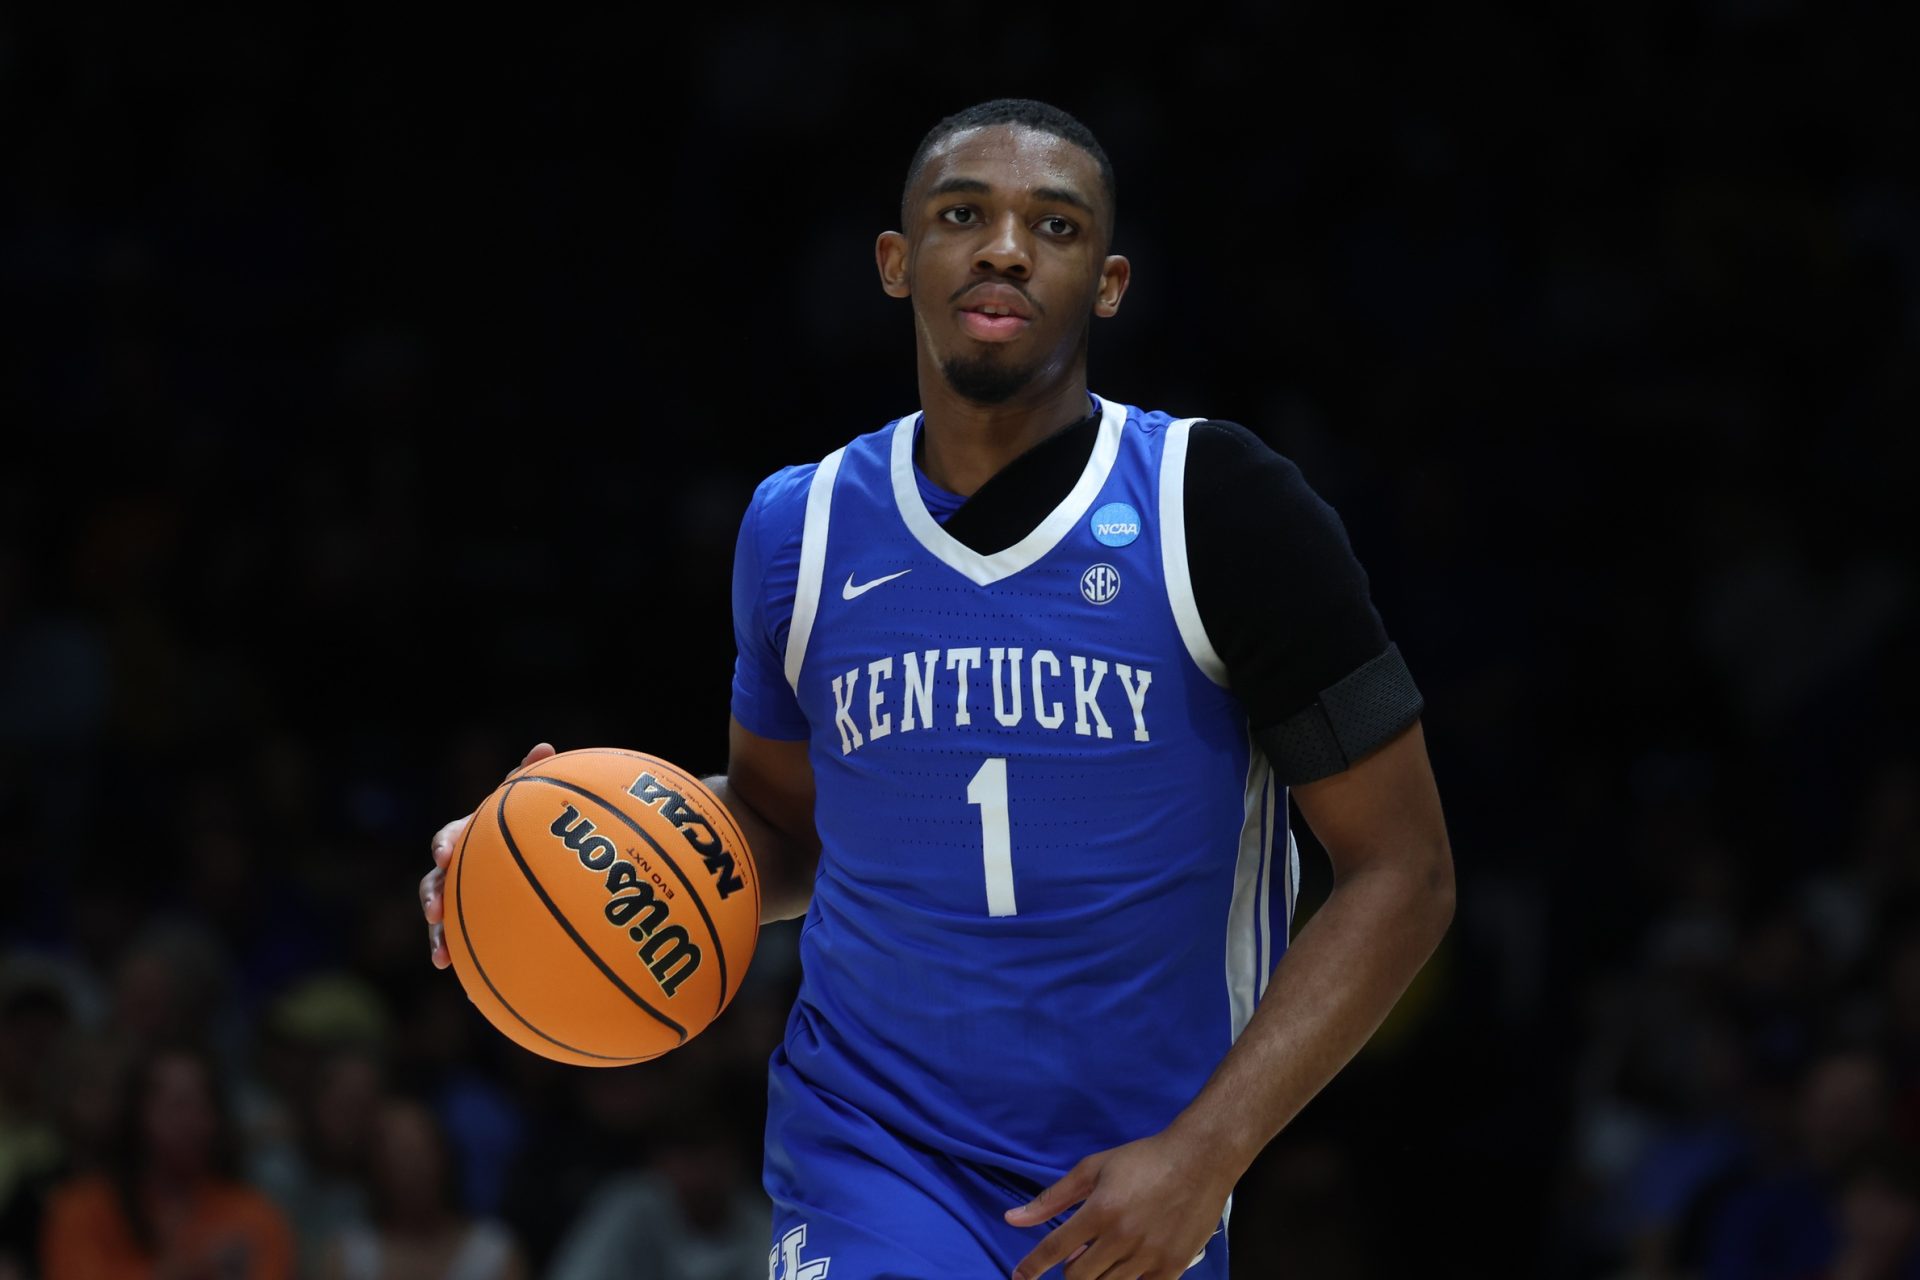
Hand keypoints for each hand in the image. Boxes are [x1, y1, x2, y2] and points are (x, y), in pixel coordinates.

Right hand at [421, 742, 555, 967]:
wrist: (535, 856)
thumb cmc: (529, 822)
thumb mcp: (530, 802)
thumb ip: (531, 778)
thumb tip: (544, 746)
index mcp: (468, 837)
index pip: (449, 838)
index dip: (445, 846)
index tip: (446, 854)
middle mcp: (459, 868)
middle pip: (435, 883)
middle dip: (431, 897)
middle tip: (435, 911)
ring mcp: (463, 898)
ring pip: (444, 919)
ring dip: (439, 936)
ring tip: (443, 956)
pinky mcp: (475, 925)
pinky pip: (467, 944)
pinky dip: (465, 961)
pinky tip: (472, 986)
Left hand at [1005, 1129, 1235, 1279]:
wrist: (1200, 1160)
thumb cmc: (1143, 1160)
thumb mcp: (1093, 1169)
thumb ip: (1052, 1198)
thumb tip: (1012, 1220)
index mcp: (1100, 1210)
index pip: (1055, 1249)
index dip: (1032, 1267)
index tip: (1020, 1277)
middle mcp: (1122, 1238)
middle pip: (1078, 1277)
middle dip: (1070, 1269)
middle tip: (1079, 1253)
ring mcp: (1149, 1256)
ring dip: (1097, 1276)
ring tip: (1105, 1255)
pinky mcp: (1172, 1267)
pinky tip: (1127, 1266)